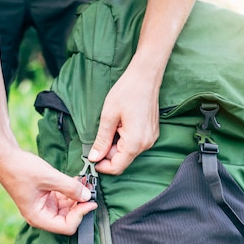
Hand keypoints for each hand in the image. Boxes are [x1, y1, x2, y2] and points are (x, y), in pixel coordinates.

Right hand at [0, 148, 96, 234]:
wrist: (5, 156)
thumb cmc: (21, 169)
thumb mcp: (49, 177)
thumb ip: (70, 188)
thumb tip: (88, 196)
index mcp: (38, 217)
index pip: (67, 226)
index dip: (81, 215)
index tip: (90, 201)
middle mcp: (41, 215)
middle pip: (69, 219)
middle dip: (80, 205)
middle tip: (91, 190)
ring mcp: (44, 206)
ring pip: (68, 208)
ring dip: (78, 197)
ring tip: (85, 182)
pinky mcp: (46, 197)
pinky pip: (63, 198)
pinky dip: (71, 191)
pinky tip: (78, 180)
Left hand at [87, 60, 159, 174]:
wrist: (145, 77)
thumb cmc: (127, 92)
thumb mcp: (108, 116)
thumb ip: (101, 140)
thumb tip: (94, 157)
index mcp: (135, 142)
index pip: (117, 167)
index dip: (102, 166)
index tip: (92, 159)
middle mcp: (146, 144)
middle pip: (122, 160)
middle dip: (108, 153)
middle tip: (99, 137)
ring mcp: (150, 139)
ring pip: (128, 152)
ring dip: (116, 145)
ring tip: (111, 126)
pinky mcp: (151, 133)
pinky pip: (135, 144)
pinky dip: (124, 140)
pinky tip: (120, 125)